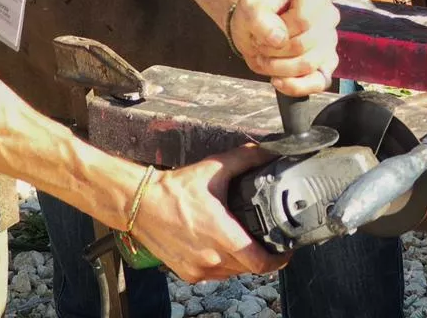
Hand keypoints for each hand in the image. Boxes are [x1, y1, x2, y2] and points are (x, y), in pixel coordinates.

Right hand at [127, 146, 284, 281]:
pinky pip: (214, 275)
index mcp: (222, 234)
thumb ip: (244, 159)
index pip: (260, 262)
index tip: (285, 253)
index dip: (278, 261)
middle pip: (248, 267)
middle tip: (263, 240)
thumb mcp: (213, 168)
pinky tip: (219, 247)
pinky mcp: (187, 273)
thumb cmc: (174, 190)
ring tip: (241, 241)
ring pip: (232, 272)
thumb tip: (266, 151)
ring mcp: (199, 269)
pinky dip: (221, 264)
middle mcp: (212, 257)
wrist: (141, 204)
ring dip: (240, 261)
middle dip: (259, 255)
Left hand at [226, 0, 339, 94]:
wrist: (255, 29)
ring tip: (265, 58)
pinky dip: (295, 86)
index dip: (280, 31)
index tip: (263, 30)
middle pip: (305, 44)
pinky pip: (318, 83)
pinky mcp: (326, 66)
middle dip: (275, 51)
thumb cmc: (256, 13)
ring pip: (309, 64)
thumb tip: (279, 39)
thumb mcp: (249, 8)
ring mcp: (330, 43)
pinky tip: (277, 80)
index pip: (303, 20)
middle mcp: (329, 17)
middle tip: (259, 46)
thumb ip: (260, 19)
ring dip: (280, 67)